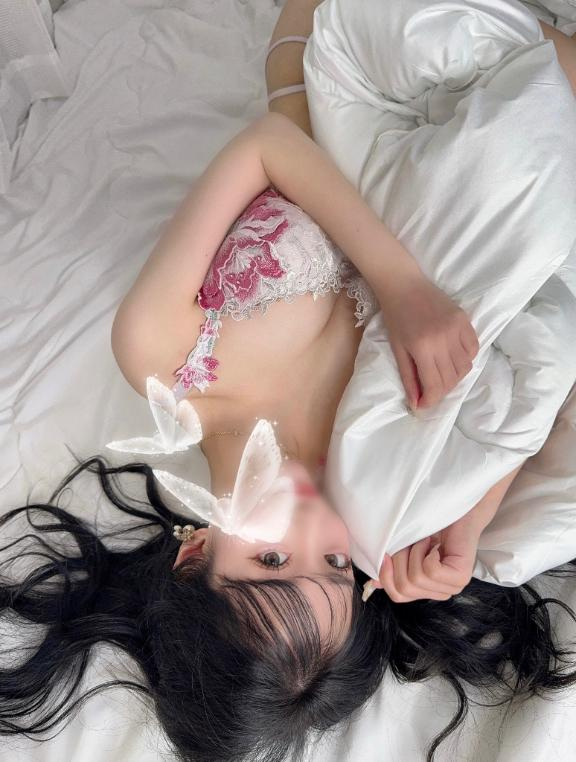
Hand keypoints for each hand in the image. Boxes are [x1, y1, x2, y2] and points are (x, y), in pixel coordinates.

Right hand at [367, 512, 480, 602]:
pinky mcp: (460, 577)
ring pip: (415, 579)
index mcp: (427, 590)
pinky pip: (429, 571)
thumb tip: (374, 583)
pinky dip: (424, 551)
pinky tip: (433, 543)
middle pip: (403, 589)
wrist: (457, 511)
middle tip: (409, 543)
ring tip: (423, 540)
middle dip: (399, 561)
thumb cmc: (430, 527)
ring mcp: (453, 586)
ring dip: (413, 553)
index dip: (385, 576)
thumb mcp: (405, 550)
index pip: (398, 596)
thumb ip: (392, 568)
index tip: (384, 555)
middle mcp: (441, 592)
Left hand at [378, 271, 478, 409]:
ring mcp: (457, 329)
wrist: (405, 285)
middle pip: (452, 378)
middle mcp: (444, 340)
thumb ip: (409, 378)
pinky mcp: (465, 320)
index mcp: (423, 348)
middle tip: (430, 389)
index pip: (435, 384)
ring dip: (455, 377)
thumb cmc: (396, 318)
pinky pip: (473, 349)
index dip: (431, 400)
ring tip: (441, 374)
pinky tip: (453, 359)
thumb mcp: (397, 350)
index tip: (424, 405)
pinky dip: (465, 359)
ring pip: (465, 366)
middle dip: (441, 390)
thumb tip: (417, 403)